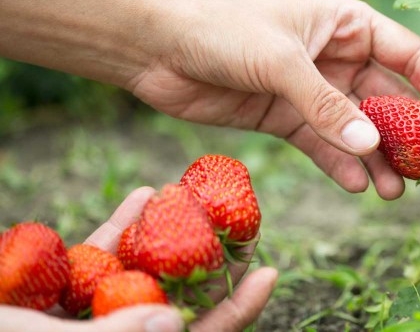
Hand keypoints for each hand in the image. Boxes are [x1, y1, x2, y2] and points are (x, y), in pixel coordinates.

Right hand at [0, 187, 277, 331]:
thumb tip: (173, 322)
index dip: (233, 315)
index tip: (269, 274)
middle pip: (173, 304)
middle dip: (205, 265)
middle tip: (240, 224)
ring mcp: (84, 318)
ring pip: (138, 278)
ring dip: (165, 239)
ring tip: (193, 200)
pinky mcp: (54, 295)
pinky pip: (94, 263)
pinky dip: (116, 231)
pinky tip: (141, 196)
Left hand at [129, 0, 419, 199]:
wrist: (155, 47)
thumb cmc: (221, 30)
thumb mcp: (281, 62)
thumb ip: (326, 105)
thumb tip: (372, 148)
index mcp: (346, 23)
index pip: (408, 56)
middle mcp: (337, 56)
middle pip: (388, 98)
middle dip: (408, 135)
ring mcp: (312, 89)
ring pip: (357, 129)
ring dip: (378, 159)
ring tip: (396, 191)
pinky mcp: (287, 117)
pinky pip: (323, 144)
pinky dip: (341, 165)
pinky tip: (359, 186)